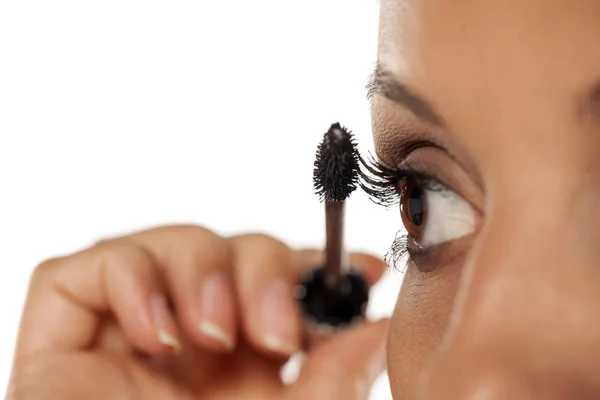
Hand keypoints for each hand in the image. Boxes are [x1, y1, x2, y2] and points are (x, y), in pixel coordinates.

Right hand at [8, 225, 388, 399]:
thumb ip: (334, 381)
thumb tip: (381, 328)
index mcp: (238, 363)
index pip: (280, 284)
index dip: (321, 267)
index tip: (366, 269)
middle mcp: (188, 338)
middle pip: (233, 250)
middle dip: (264, 272)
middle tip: (275, 333)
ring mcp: (126, 331)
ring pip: (173, 243)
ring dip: (203, 274)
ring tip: (210, 336)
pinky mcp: (64, 331)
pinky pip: (94, 265)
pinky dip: (134, 283)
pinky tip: (155, 339)